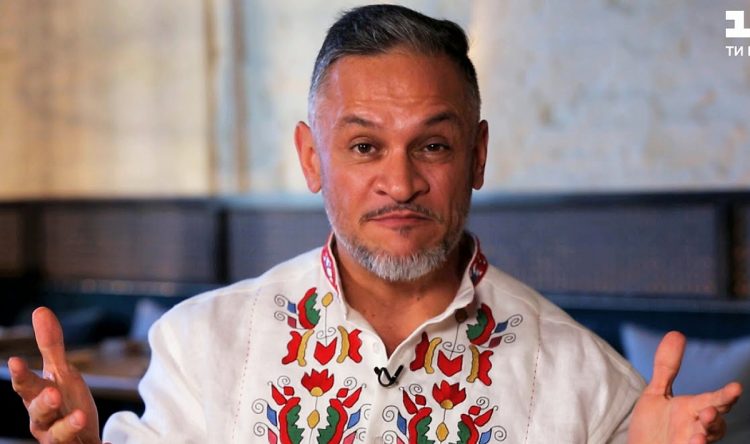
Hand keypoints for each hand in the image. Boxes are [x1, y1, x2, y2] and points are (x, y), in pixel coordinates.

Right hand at [9, 307, 100, 443]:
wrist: (79, 437)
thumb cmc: (64, 403)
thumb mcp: (61, 374)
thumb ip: (50, 346)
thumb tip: (40, 310)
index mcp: (39, 399)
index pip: (26, 387)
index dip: (21, 376)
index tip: (16, 360)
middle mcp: (45, 422)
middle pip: (38, 414)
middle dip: (43, 403)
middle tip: (54, 393)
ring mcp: (62, 439)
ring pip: (57, 437)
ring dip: (67, 427)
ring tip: (80, 417)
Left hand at [627, 331, 742, 443]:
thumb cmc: (652, 427)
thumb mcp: (656, 394)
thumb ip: (667, 367)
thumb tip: (677, 333)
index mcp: (694, 410)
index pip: (714, 401)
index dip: (725, 395)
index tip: (736, 387)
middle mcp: (696, 429)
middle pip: (714, 424)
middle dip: (715, 418)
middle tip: (710, 412)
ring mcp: (689, 443)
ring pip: (704, 441)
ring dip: (704, 438)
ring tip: (698, 436)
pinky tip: (693, 443)